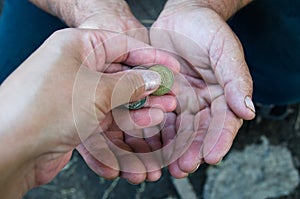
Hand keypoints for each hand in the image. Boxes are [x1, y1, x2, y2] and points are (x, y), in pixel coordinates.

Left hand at [30, 0, 165, 181]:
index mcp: (77, 46)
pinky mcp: (76, 118)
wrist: (9, 151)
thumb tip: (151, 79)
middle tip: (169, 96)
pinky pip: (106, 118)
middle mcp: (76, 68)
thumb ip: (129, 84)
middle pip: (122, 74)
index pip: (123, 45)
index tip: (171, 67)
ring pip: (117, 99)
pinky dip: (123, 125)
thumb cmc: (44, 109)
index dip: (151, 57)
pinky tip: (141, 127)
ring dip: (140, 109)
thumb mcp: (96, 90)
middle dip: (147, 88)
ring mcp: (76, 94)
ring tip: (161, 115)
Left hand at [150, 2, 254, 176]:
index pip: (224, 121)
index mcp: (222, 93)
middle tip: (184, 167)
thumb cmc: (206, 28)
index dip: (219, 139)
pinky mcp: (162, 96)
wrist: (180, 16)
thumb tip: (248, 111)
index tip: (212, 156)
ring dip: (172, 149)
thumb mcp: (224, 50)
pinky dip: (155, 132)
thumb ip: (236, 79)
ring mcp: (181, 100)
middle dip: (192, 151)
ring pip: (178, 130)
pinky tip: (149, 146)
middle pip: (199, 131)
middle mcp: (202, 101)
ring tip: (167, 166)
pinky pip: (158, 117)